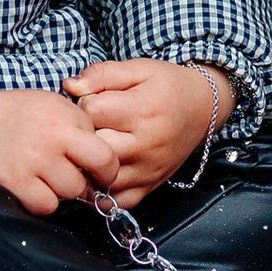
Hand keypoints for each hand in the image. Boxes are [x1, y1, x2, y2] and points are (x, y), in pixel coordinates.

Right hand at [0, 86, 121, 214]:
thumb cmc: (18, 115)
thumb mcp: (54, 105)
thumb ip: (81, 129)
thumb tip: (105, 165)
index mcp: (63, 117)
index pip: (105, 156)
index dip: (108, 171)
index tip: (102, 174)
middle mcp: (50, 139)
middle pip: (85, 180)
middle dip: (81, 181)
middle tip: (67, 174)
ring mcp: (30, 162)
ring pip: (67, 194)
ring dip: (60, 190)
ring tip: (44, 175)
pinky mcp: (12, 181)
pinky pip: (44, 205)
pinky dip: (41, 200)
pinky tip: (30, 185)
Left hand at [62, 59, 225, 207]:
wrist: (201, 109)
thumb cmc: (167, 86)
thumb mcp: (138, 69)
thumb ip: (102, 75)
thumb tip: (70, 86)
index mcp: (142, 110)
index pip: (92, 110)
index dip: (83, 102)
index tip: (91, 100)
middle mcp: (146, 144)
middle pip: (93, 146)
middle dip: (83, 135)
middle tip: (89, 125)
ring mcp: (148, 169)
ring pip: (101, 178)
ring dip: (88, 165)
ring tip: (91, 149)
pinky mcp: (150, 185)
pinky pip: (118, 201)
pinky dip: (103, 192)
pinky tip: (99, 173)